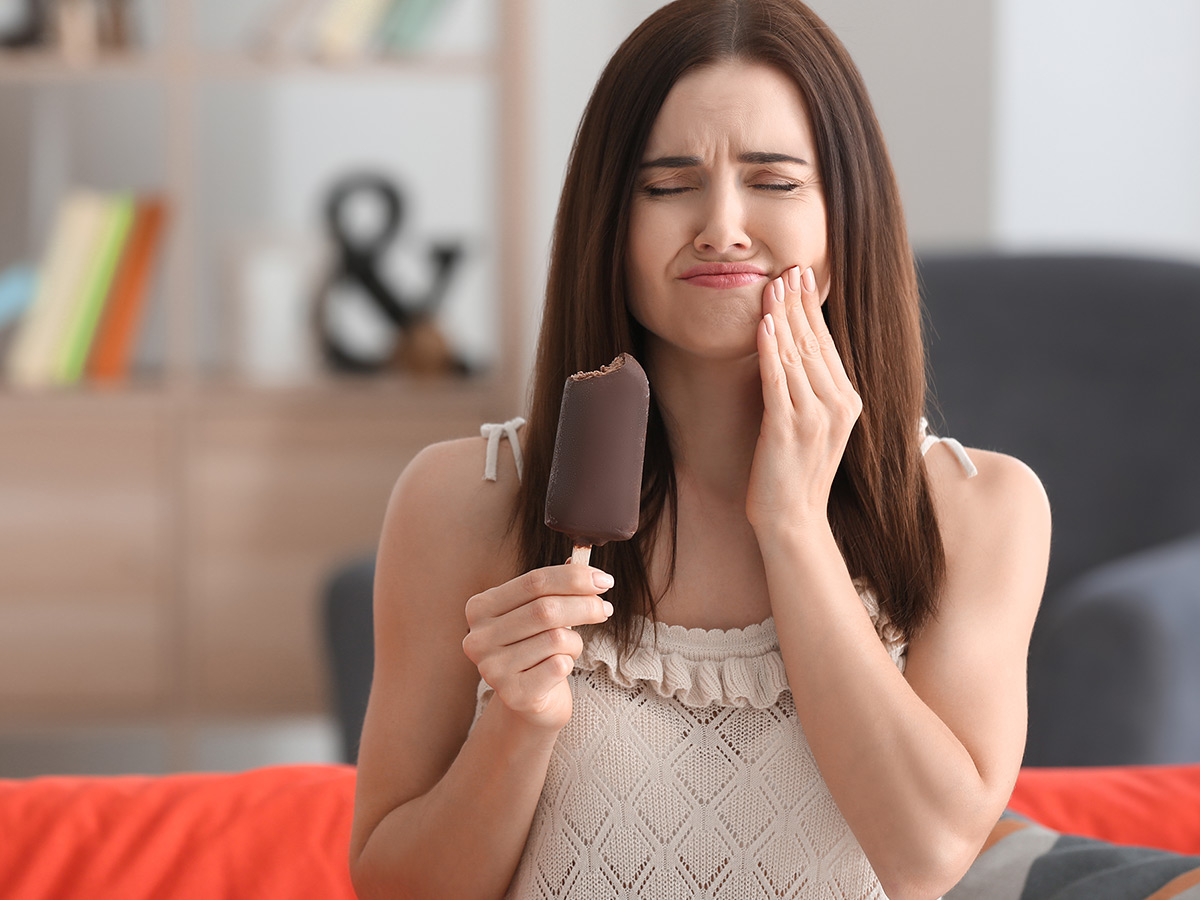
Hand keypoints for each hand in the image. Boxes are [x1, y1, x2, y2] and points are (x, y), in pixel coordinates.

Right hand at [461, 563, 613, 733]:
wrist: (529, 701)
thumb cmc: (536, 649)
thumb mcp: (539, 612)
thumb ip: (555, 586)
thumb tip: (579, 557)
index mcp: (481, 607)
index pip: (534, 581)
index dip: (573, 578)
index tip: (604, 579)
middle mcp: (479, 637)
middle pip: (545, 608)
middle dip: (584, 605)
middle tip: (605, 609)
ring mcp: (491, 668)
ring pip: (556, 638)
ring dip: (575, 641)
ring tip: (570, 648)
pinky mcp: (512, 694)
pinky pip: (558, 666)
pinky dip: (569, 662)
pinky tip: (561, 667)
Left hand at [747, 265, 861, 534]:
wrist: (793, 520)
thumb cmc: (796, 475)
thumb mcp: (816, 428)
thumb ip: (814, 393)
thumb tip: (796, 354)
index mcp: (849, 402)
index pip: (828, 345)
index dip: (813, 309)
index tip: (802, 278)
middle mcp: (838, 406)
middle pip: (815, 343)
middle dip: (799, 303)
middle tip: (789, 269)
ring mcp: (814, 417)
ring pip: (797, 356)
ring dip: (783, 317)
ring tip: (772, 285)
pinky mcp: (788, 429)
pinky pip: (778, 381)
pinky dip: (770, 350)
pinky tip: (764, 325)